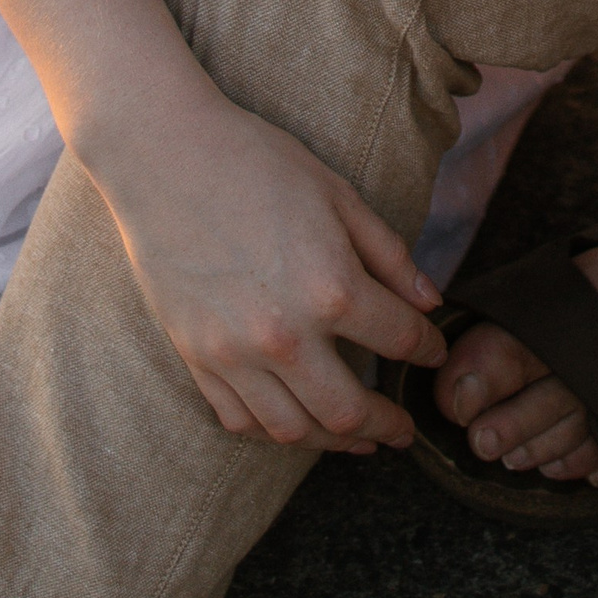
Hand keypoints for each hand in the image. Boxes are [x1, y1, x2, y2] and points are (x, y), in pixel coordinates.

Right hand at [84, 80, 445, 449]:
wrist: (163, 156)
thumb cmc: (258, 163)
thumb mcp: (340, 197)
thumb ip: (390, 257)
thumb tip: (431, 303)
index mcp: (331, 288)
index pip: (399, 340)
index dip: (427, 349)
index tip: (434, 351)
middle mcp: (284, 335)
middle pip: (348, 411)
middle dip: (387, 424)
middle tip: (404, 429)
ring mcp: (233, 353)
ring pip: (292, 430)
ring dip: (332, 442)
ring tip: (357, 438)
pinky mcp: (194, 357)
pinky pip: (238, 419)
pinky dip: (272, 431)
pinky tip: (295, 422)